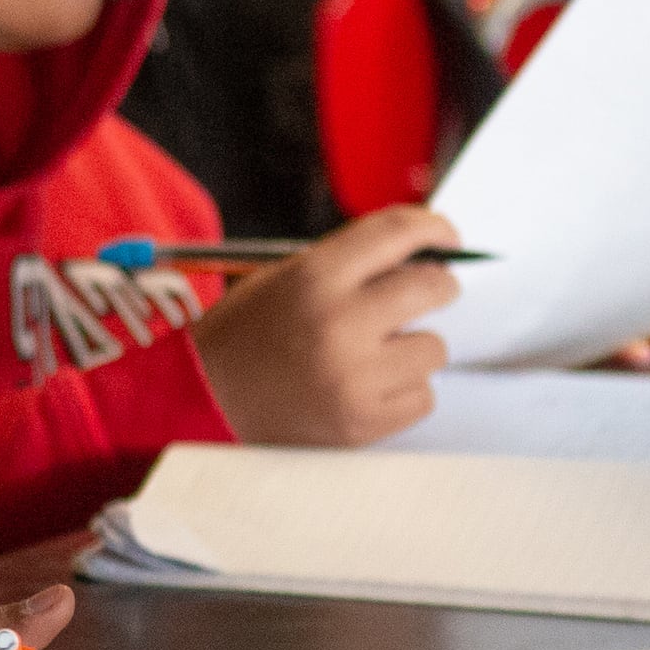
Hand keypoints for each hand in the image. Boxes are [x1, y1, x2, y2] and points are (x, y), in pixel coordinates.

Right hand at [188, 205, 457, 444]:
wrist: (202, 402)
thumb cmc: (244, 338)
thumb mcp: (282, 281)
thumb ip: (349, 267)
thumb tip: (425, 259)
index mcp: (312, 279)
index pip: (397, 233)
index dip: (434, 228)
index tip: (447, 237)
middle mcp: (338, 323)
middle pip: (434, 286)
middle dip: (437, 286)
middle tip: (424, 293)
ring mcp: (355, 377)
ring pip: (434, 347)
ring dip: (411, 348)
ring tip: (369, 356)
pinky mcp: (365, 421)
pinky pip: (423, 396)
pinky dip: (402, 391)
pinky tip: (364, 388)